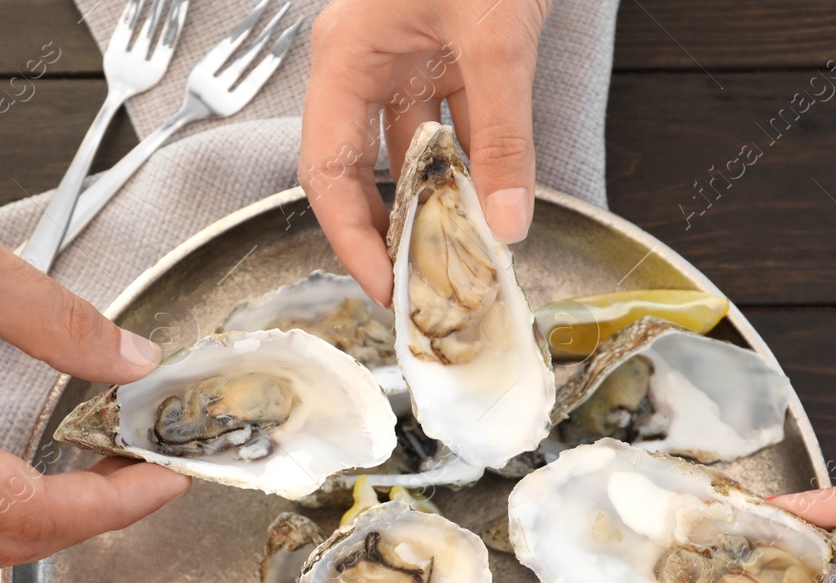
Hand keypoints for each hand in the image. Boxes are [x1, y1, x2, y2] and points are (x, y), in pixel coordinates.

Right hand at [299, 0, 552, 304]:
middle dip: (393, 231)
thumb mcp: (494, 39)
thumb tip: (508, 223)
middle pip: (363, 170)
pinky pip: (455, 122)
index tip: (386, 289)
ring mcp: (409, 55)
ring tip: (468, 256)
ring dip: (441, 201)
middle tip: (427, 290)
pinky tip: (496, 199)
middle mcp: (367, 63)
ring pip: (414, 150)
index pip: (327, 173)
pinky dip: (475, 163)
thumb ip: (503, 135)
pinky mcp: (451, 48)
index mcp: (346, 59)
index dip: (351, 239)